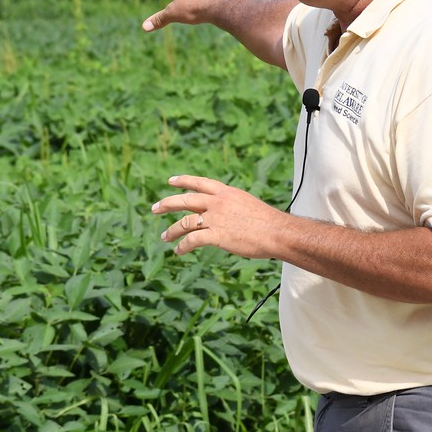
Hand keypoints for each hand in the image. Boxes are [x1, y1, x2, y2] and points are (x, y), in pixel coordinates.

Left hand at [152, 175, 285, 258]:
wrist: (277, 232)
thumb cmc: (268, 222)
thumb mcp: (247, 205)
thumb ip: (231, 207)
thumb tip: (223, 215)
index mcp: (227, 193)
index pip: (200, 183)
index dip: (184, 181)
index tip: (171, 181)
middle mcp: (218, 202)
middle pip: (186, 200)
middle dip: (167, 203)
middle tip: (154, 208)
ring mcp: (216, 218)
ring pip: (185, 222)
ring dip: (172, 230)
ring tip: (165, 237)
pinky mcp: (216, 235)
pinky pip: (192, 240)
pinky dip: (182, 246)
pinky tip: (178, 251)